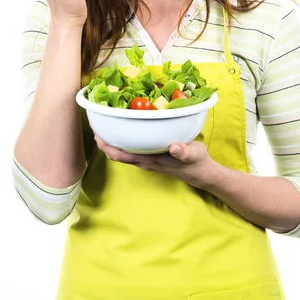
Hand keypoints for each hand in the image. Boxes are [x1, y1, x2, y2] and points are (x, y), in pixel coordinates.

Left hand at [94, 135, 215, 189]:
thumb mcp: (192, 154)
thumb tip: (173, 147)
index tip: (97, 133)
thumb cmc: (196, 162)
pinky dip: (125, 142)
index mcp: (150, 160)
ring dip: (114, 142)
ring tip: (108, 126)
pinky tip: (127, 131)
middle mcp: (145, 161)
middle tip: (96, 125)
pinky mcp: (152, 158)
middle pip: (118, 154)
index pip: (121, 155)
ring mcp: (148, 161)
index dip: (107, 146)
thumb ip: (182, 151)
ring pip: (124, 153)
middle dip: (105, 142)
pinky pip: (132, 151)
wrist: (202, 173)